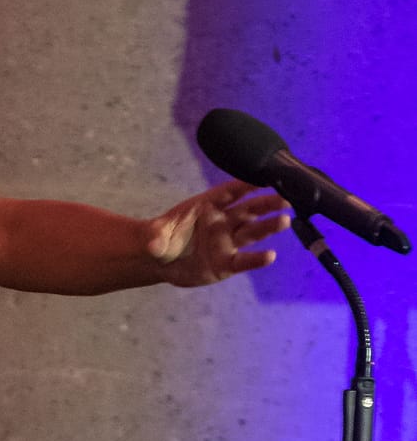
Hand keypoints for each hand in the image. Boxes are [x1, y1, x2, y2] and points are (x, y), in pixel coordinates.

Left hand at [146, 180, 288, 286]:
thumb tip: (153, 242)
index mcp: (208, 206)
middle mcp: (223, 221)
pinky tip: (270, 256)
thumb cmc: (162, 239)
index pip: (230, 192)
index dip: (246, 184)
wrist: (161, 261)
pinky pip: (244, 261)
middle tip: (286, 198)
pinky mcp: (227, 263)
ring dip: (268, 226)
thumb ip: (157, 237)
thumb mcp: (156, 236)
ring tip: (285, 221)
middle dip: (266, 203)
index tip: (264, 177)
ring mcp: (227, 242)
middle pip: (249, 209)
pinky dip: (257, 259)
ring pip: (252, 232)